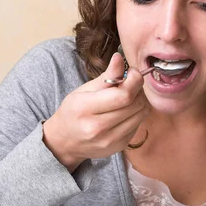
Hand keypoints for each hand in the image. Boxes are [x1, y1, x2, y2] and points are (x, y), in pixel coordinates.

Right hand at [43, 52, 149, 170]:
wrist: (65, 142)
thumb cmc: (73, 112)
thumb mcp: (84, 90)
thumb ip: (106, 76)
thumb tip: (119, 58)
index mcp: (84, 108)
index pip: (123, 95)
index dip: (135, 80)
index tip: (133, 72)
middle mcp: (97, 127)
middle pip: (135, 104)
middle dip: (138, 88)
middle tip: (131, 82)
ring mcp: (110, 140)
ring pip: (141, 113)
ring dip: (140, 100)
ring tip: (129, 95)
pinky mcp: (119, 146)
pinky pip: (138, 123)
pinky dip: (136, 113)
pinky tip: (125, 110)